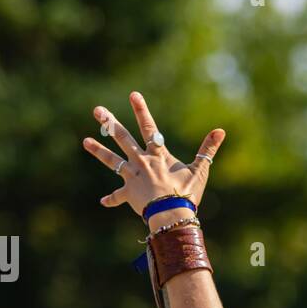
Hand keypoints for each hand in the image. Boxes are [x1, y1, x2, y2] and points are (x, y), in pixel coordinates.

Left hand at [83, 92, 224, 220]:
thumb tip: (221, 131)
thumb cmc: (186, 192)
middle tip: (97, 110)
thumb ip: (208, 149)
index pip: (149, 127)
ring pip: (112, 161)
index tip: (133, 94)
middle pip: (122, 138)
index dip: (141, 110)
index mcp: (157, 154)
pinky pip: (118, 196)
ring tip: (85, 141)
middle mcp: (141, 162)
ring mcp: (132, 177)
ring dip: (99, 151)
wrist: (171, 212)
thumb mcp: (200, 169)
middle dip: (110, 123)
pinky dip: (112, 199)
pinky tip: (103, 202)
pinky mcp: (129, 194)